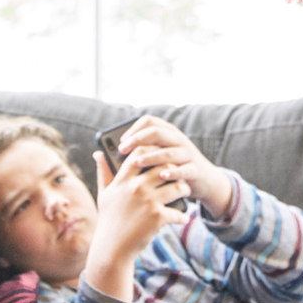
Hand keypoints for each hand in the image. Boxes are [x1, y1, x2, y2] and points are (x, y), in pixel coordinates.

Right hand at [81, 149, 189, 299]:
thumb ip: (104, 172)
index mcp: (123, 179)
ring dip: (184, 189)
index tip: (163, 154)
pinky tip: (183, 218)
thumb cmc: (109, 219)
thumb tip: (98, 153)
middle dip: (175, 169)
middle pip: (165, 166)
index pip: (142, 152)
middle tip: (180, 174)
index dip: (155, 149)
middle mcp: (136, 187)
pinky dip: (182, 216)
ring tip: (184, 192)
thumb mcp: (104, 194)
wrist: (112, 248)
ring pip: (177, 186)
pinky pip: (178, 212)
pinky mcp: (157, 216)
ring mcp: (148, 201)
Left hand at [113, 116, 233, 217]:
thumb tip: (98, 154)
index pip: (150, 121)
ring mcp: (188, 154)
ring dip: (152, 156)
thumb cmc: (172, 170)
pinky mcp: (196, 169)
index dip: (134, 129)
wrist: (204, 181)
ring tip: (137, 162)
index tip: (121, 141)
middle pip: (158, 132)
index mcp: (167, 133)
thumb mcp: (156, 158)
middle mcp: (178, 140)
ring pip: (170, 151)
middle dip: (138, 140)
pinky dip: (173, 172)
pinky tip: (162, 176)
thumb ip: (133, 155)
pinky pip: (185, 168)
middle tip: (123, 150)